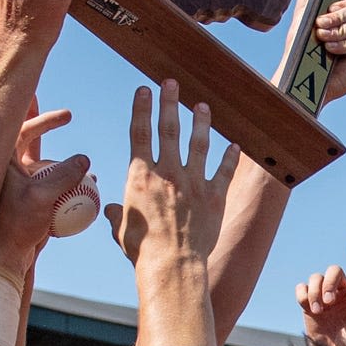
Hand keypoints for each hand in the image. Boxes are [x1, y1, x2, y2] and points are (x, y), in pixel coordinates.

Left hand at [0, 109, 88, 268]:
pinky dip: (70, 184)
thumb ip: (64, 176)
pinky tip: (90, 190)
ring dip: (66, 165)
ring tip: (89, 173)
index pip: (21, 129)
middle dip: (47, 127)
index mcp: (4, 163)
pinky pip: (53, 186)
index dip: (43, 118)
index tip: (68, 116)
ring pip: (45, 166)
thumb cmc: (16, 226)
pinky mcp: (31, 201)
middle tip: (68, 116)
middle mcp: (10, 170)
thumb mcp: (42, 198)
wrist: (6, 257)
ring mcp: (21, 185)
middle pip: (31, 141)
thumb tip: (84, 159)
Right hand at [103, 82, 239, 271]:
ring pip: (198, 144)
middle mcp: (168, 172)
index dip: (141, 108)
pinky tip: (235, 145)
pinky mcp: (214, 196)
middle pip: (169, 129)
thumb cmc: (142, 249)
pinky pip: (224, 172)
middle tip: (172, 83)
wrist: (172, 263)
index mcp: (141, 176)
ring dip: (201, 122)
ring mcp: (193, 182)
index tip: (144, 90)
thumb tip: (110, 210)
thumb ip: (117, 214)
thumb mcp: (122, 229)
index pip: (140, 133)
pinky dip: (230, 158)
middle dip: (169, 103)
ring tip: (202, 105)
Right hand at [297, 243, 345, 345]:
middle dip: (328, 284)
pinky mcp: (308, 303)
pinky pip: (301, 287)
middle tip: (328, 303)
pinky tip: (308, 308)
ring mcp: (324, 295)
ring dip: (314, 292)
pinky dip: (302, 295)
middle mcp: (343, 290)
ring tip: (317, 311)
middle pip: (333, 270)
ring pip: (315, 277)